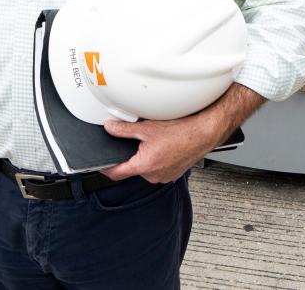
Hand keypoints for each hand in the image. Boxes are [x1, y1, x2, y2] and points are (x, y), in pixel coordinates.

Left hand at [100, 83, 265, 183]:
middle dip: (131, 154)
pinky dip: (158, 157)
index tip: (98, 165)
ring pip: (146, 166)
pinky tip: (166, 144)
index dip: (105, 168)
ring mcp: (165, 175)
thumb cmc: (183, 131)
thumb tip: (110, 128)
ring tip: (155, 140)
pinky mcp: (174, 172)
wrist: (206, 132)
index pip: (116, 173)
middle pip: (132, 167)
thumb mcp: (147, 128)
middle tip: (136, 140)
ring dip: (146, 155)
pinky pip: (159, 166)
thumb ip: (124, 129)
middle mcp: (154, 175)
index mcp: (145, 166)